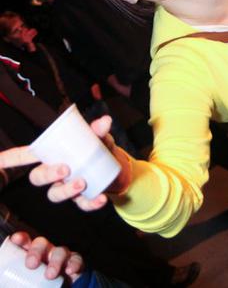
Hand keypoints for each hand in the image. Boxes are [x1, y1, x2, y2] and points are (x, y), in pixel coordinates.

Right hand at [0, 116, 125, 211]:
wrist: (117, 168)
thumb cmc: (98, 148)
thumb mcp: (98, 137)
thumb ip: (98, 130)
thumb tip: (105, 121)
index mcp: (52, 154)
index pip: (25, 156)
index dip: (9, 158)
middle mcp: (54, 172)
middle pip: (38, 177)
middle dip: (47, 174)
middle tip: (64, 168)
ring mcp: (65, 186)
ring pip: (55, 194)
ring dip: (66, 190)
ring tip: (82, 182)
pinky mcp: (81, 199)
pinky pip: (81, 205)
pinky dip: (90, 203)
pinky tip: (100, 198)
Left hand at [11, 231, 83, 282]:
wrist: (64, 287)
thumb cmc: (41, 284)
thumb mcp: (29, 280)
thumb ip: (24, 278)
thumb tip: (10, 287)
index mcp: (33, 255)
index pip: (26, 242)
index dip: (22, 239)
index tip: (16, 239)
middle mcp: (47, 252)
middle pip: (41, 243)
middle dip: (36, 251)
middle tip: (31, 264)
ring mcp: (61, 256)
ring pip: (60, 251)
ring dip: (55, 261)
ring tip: (50, 275)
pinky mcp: (74, 262)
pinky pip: (76, 259)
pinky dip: (74, 264)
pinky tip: (69, 270)